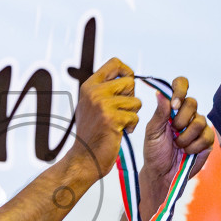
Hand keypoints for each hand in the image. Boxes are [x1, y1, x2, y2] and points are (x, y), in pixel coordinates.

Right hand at [72, 58, 140, 179]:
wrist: (84, 157)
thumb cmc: (91, 132)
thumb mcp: (91, 104)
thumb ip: (104, 89)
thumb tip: (127, 75)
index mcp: (89, 86)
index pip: (115, 63)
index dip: (127, 72)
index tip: (126, 87)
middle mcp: (94, 92)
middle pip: (129, 82)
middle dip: (131, 97)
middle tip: (121, 111)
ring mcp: (102, 105)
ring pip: (135, 101)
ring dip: (132, 115)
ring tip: (119, 123)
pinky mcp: (111, 119)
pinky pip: (135, 116)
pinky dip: (131, 126)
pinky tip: (120, 132)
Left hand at [138, 76, 213, 212]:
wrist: (162, 174)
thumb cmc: (154, 152)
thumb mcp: (152, 132)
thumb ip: (159, 113)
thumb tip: (160, 93)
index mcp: (172, 108)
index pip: (180, 86)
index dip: (180, 89)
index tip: (175, 103)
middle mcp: (187, 114)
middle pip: (192, 103)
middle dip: (181, 120)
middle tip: (173, 131)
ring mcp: (198, 127)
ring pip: (201, 121)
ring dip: (186, 137)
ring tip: (178, 145)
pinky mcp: (207, 141)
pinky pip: (207, 136)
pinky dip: (195, 146)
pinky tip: (187, 152)